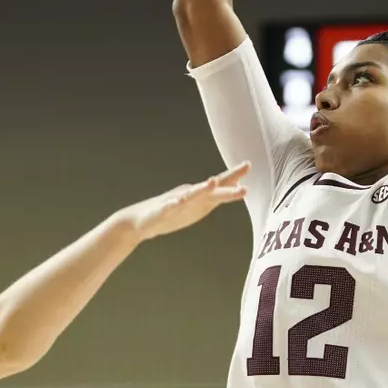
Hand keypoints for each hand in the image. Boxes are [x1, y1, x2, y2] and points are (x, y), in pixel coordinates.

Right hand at [120, 163, 248, 240]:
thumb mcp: (197, 206)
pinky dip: (173, 204)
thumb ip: (215, 196)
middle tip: (242, 185)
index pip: (219, 185)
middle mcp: (189, 196)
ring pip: (190, 196)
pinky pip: (167, 208)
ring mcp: (174, 203)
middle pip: (210, 191)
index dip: (233, 176)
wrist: (139, 222)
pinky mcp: (160, 212)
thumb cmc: (170, 213)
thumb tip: (235, 186)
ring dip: (201, 189)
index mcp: (199, 196)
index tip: (248, 165)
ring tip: (211, 182)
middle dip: (226, 188)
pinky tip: (178, 201)